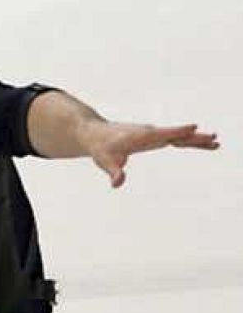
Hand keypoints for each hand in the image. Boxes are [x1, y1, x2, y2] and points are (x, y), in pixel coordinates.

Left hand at [84, 121, 219, 187]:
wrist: (95, 134)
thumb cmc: (100, 147)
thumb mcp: (104, 161)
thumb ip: (114, 172)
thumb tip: (117, 184)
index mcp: (142, 136)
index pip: (163, 133)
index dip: (177, 131)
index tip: (193, 128)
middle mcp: (151, 132)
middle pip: (177, 135)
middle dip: (195, 137)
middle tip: (214, 139)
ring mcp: (154, 134)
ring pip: (179, 136)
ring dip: (197, 139)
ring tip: (216, 142)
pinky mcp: (154, 137)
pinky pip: (175, 139)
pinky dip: (188, 141)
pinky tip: (201, 143)